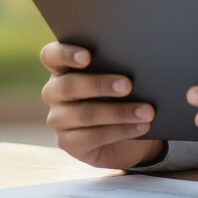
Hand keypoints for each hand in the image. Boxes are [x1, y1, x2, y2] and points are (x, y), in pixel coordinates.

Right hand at [39, 42, 166, 169]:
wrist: (127, 137)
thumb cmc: (120, 97)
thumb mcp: (117, 80)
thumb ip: (116, 69)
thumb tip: (135, 65)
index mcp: (62, 69)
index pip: (51, 55)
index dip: (65, 53)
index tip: (87, 56)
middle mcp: (54, 93)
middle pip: (68, 86)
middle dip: (100, 84)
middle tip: (128, 85)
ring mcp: (58, 120)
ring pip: (85, 114)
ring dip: (120, 112)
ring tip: (146, 111)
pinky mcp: (68, 143)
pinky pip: (93, 137)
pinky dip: (121, 130)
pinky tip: (141, 126)